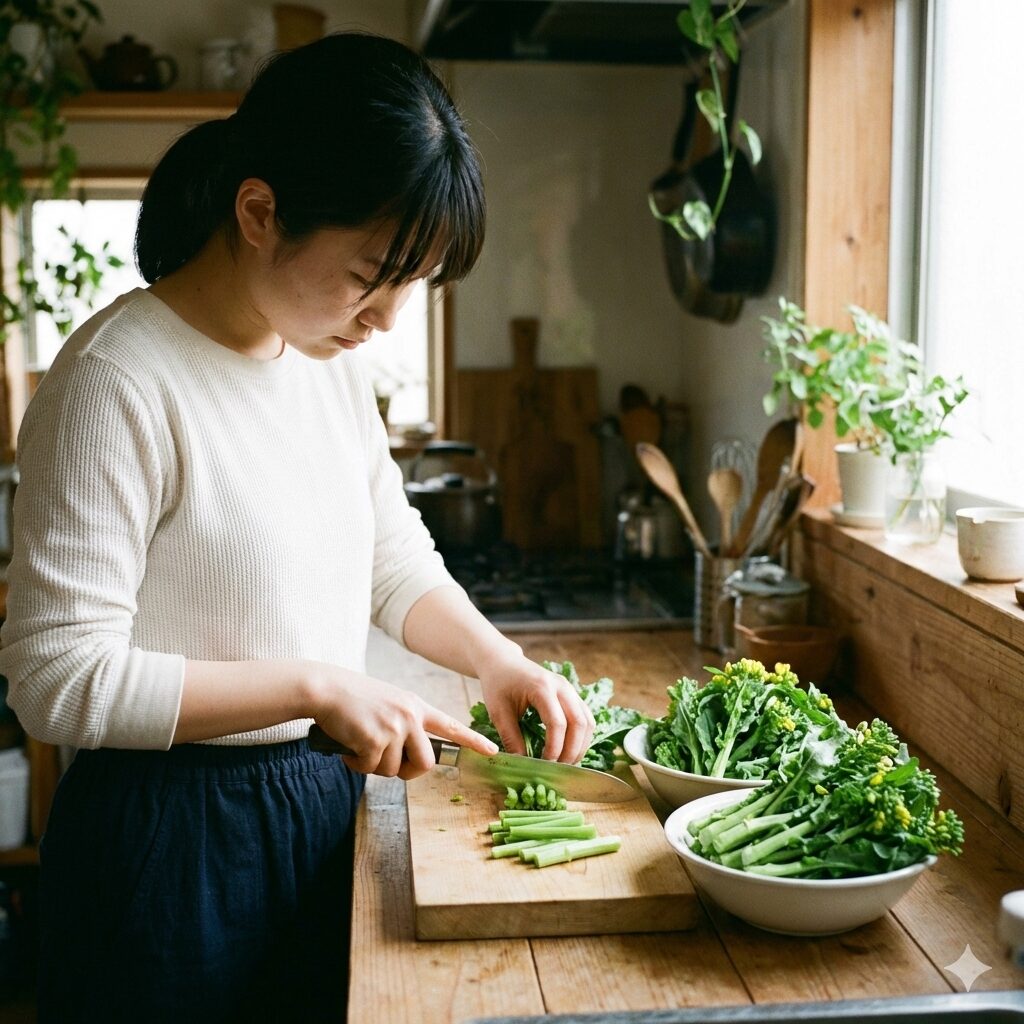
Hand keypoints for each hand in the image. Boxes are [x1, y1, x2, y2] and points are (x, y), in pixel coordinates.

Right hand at [312, 667, 497, 780]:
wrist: (325, 688)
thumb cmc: (352, 699)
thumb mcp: (388, 704)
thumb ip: (404, 725)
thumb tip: (406, 759)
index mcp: (416, 705)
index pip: (450, 725)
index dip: (472, 741)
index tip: (492, 751)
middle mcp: (410, 715)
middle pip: (425, 763)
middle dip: (406, 771)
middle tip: (384, 762)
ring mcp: (394, 726)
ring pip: (393, 770)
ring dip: (373, 765)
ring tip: (359, 743)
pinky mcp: (374, 738)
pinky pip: (370, 768)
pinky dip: (356, 763)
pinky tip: (347, 745)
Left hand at [476, 654, 594, 763]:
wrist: (503, 662)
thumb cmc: (498, 685)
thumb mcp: (498, 712)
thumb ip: (510, 737)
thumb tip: (523, 764)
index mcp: (541, 687)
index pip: (557, 723)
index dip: (554, 747)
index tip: (544, 764)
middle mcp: (561, 686)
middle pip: (579, 723)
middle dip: (572, 750)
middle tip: (558, 769)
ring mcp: (570, 688)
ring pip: (587, 721)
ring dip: (580, 745)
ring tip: (565, 763)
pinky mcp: (572, 694)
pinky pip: (586, 717)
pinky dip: (582, 737)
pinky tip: (569, 749)